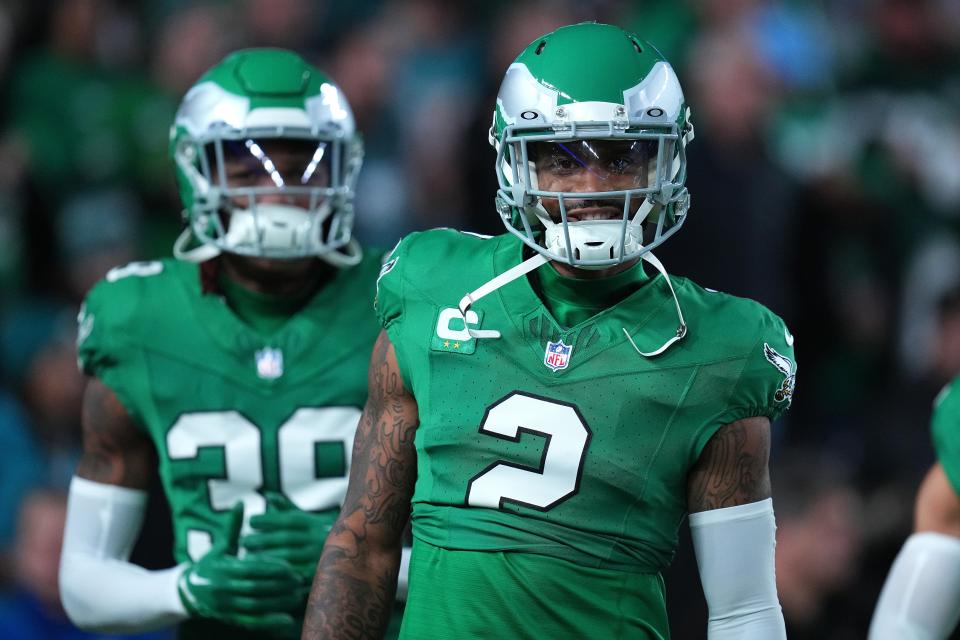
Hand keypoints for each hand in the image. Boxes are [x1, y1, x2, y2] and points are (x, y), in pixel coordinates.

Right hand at [178, 502, 302, 635]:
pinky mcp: (230, 618)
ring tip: (298, 595)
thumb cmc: (212, 563)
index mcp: (222, 569)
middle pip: (255, 588)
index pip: (250, 568)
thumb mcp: (221, 545)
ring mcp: (226, 605)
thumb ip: (232, 526)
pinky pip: (251, 622)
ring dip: (278, 602)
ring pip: (256, 605)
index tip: (290, 567)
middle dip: (279, 585)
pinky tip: (286, 619)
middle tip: (300, 579)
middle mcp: (223, 589)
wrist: (190, 591)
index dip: (271, 568)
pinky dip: (269, 622)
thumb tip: (240, 502)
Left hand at [242, 492, 331, 583]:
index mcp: (313, 523)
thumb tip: (267, 495)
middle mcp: (317, 537)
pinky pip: (294, 574)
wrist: (348, 551)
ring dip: (266, 557)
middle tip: (243, 541)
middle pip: (286, 538)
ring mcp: (318, 557)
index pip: (288, 519)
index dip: (268, 519)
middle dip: (262, 539)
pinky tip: (262, 573)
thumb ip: (286, 507)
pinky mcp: (317, 574)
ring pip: (289, 557)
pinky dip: (277, 573)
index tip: (250, 521)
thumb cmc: (316, 533)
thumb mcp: (305, 518)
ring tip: (247, 557)